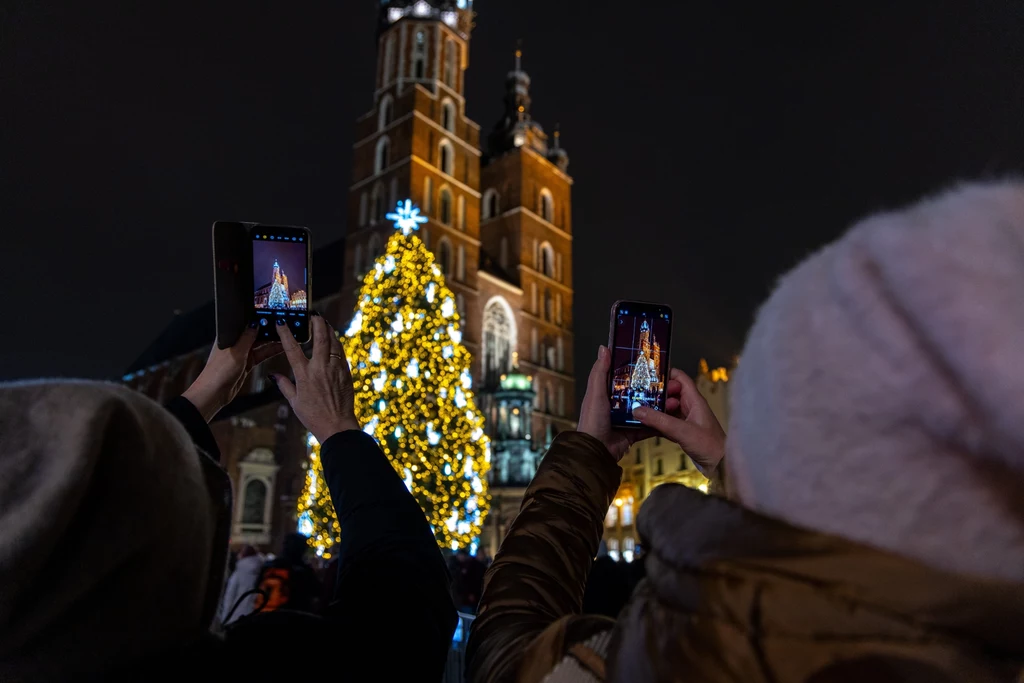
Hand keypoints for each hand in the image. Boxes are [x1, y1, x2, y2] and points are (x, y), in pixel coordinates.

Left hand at [182, 325, 282, 421]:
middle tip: (284, 326)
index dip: (259, 320)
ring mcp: (241, 354)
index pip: (247, 324)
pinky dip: (270, 352)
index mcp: (229, 337)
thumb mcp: (236, 352)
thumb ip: (247, 337)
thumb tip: (256, 323)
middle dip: (268, 330)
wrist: (214, 393)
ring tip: (287, 336)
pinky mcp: (246, 364)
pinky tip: (280, 348)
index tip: (272, 316)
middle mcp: (236, 344)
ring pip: (260, 345)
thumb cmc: (218, 372)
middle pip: (255, 334)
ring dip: (272, 341)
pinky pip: (261, 355)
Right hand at [271, 315, 359, 442]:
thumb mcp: (294, 402)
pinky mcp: (345, 372)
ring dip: (328, 330)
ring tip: (324, 323)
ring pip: (333, 343)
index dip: (286, 333)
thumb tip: (273, 375)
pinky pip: (341, 353)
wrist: (337, 426)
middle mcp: (320, 368)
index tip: (282, 321)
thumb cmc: (314, 416)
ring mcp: (335, 369)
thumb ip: (284, 385)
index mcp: (304, 375)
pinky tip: (333, 341)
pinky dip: (336, 344)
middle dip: (317, 323)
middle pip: (319, 338)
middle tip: (314, 314)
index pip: (292, 348)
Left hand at [577, 345, 682, 461]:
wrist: (596, 452)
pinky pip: (649, 426)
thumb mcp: (595, 394)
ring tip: (675, 398)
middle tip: (670, 383)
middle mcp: (616, 405)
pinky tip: (671, 416)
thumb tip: (604, 348)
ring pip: (647, 409)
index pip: (623, 378)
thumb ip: (599, 372)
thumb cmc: (592, 421)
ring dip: (660, 405)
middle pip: (639, 393)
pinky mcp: (633, 432)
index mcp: (606, 393)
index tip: (652, 363)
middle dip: (654, 389)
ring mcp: (626, 419)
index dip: (637, 370)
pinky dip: (659, 423)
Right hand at [633, 368, 725, 475]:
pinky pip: (666, 423)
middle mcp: (690, 407)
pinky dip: (657, 423)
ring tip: (638, 410)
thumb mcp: (682, 430)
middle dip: (656, 394)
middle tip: (639, 397)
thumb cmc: (709, 445)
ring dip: (655, 409)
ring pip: (667, 409)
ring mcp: (686, 420)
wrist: (721, 466)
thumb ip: (659, 420)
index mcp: (694, 400)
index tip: (649, 378)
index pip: (680, 379)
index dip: (666, 375)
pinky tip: (645, 426)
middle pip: (670, 394)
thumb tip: (637, 410)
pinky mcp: (683, 432)